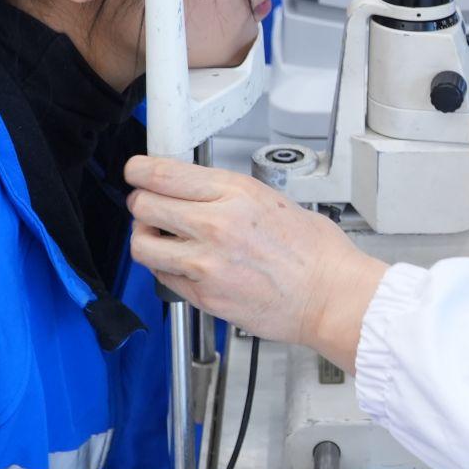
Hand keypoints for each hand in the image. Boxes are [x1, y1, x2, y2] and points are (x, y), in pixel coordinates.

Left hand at [125, 156, 387, 367]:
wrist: (332, 298)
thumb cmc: (316, 254)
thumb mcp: (273, 201)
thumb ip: (229, 195)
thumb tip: (196, 190)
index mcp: (235, 194)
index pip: (162, 174)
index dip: (140, 171)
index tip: (137, 172)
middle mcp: (216, 225)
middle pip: (144, 205)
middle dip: (142, 203)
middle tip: (149, 206)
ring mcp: (206, 263)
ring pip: (142, 244)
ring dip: (145, 238)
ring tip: (159, 238)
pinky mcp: (204, 295)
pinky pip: (163, 277)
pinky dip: (165, 268)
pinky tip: (183, 264)